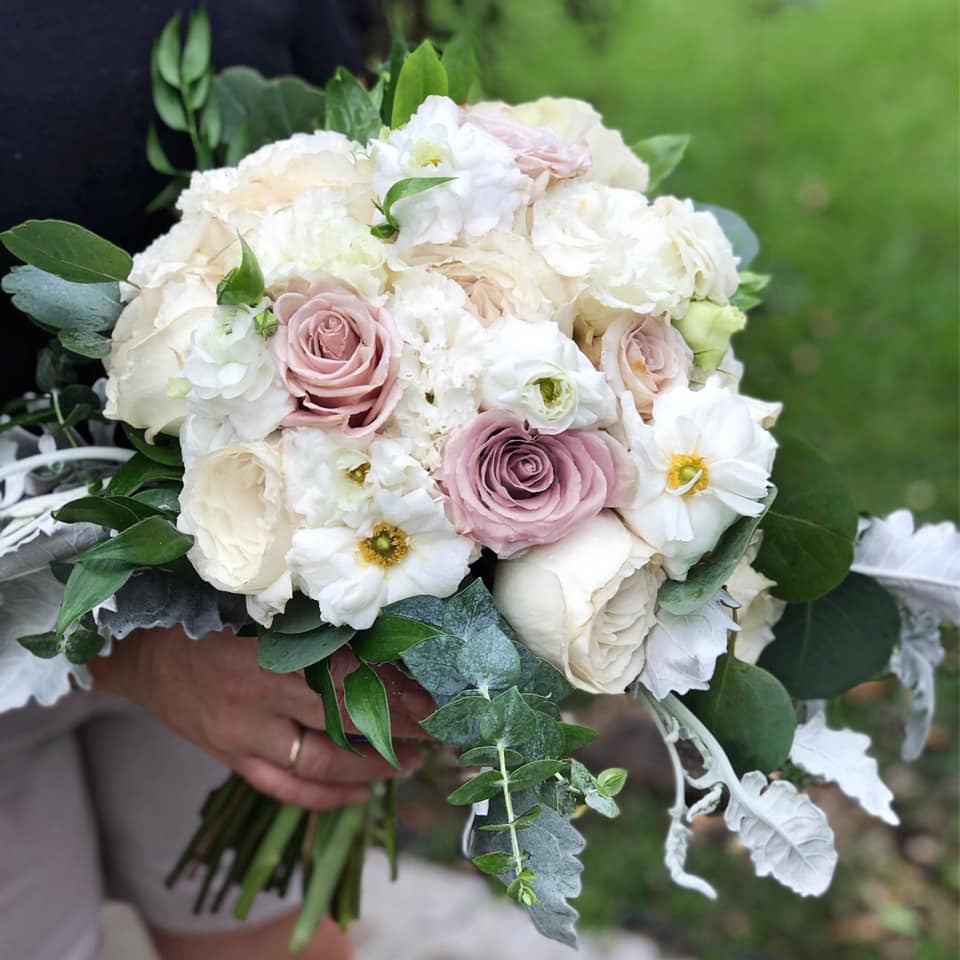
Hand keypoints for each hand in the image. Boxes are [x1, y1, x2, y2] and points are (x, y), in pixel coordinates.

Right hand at [90, 626, 433, 809]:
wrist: (141, 651)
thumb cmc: (206, 616)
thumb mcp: (260, 610)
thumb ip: (312, 626)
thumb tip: (382, 639)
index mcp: (267, 652)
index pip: (345, 678)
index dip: (392, 692)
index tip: (431, 700)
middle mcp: (256, 700)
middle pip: (341, 723)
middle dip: (395, 730)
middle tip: (434, 732)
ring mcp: (242, 737)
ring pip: (319, 766)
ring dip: (370, 768)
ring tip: (408, 763)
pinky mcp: (232, 759)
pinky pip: (285, 790)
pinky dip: (327, 798)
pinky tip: (361, 794)